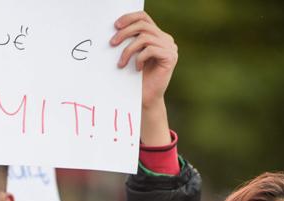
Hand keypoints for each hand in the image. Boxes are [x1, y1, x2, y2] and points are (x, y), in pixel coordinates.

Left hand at [111, 11, 176, 144]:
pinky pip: (150, 49)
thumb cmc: (136, 79)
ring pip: (145, 38)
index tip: (115, 25)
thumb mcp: (131, 56)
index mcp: (157, 35)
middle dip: (125, 33)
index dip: (129, 18)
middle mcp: (166, 39)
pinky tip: (137, 69)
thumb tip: (115, 28)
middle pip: (143, 25)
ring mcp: (170, 47)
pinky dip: (139, 58)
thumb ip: (129, 41)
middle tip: (112, 43)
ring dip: (128, 50)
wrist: (146, 99)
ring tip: (121, 63)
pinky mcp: (171, 57)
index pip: (144, 18)